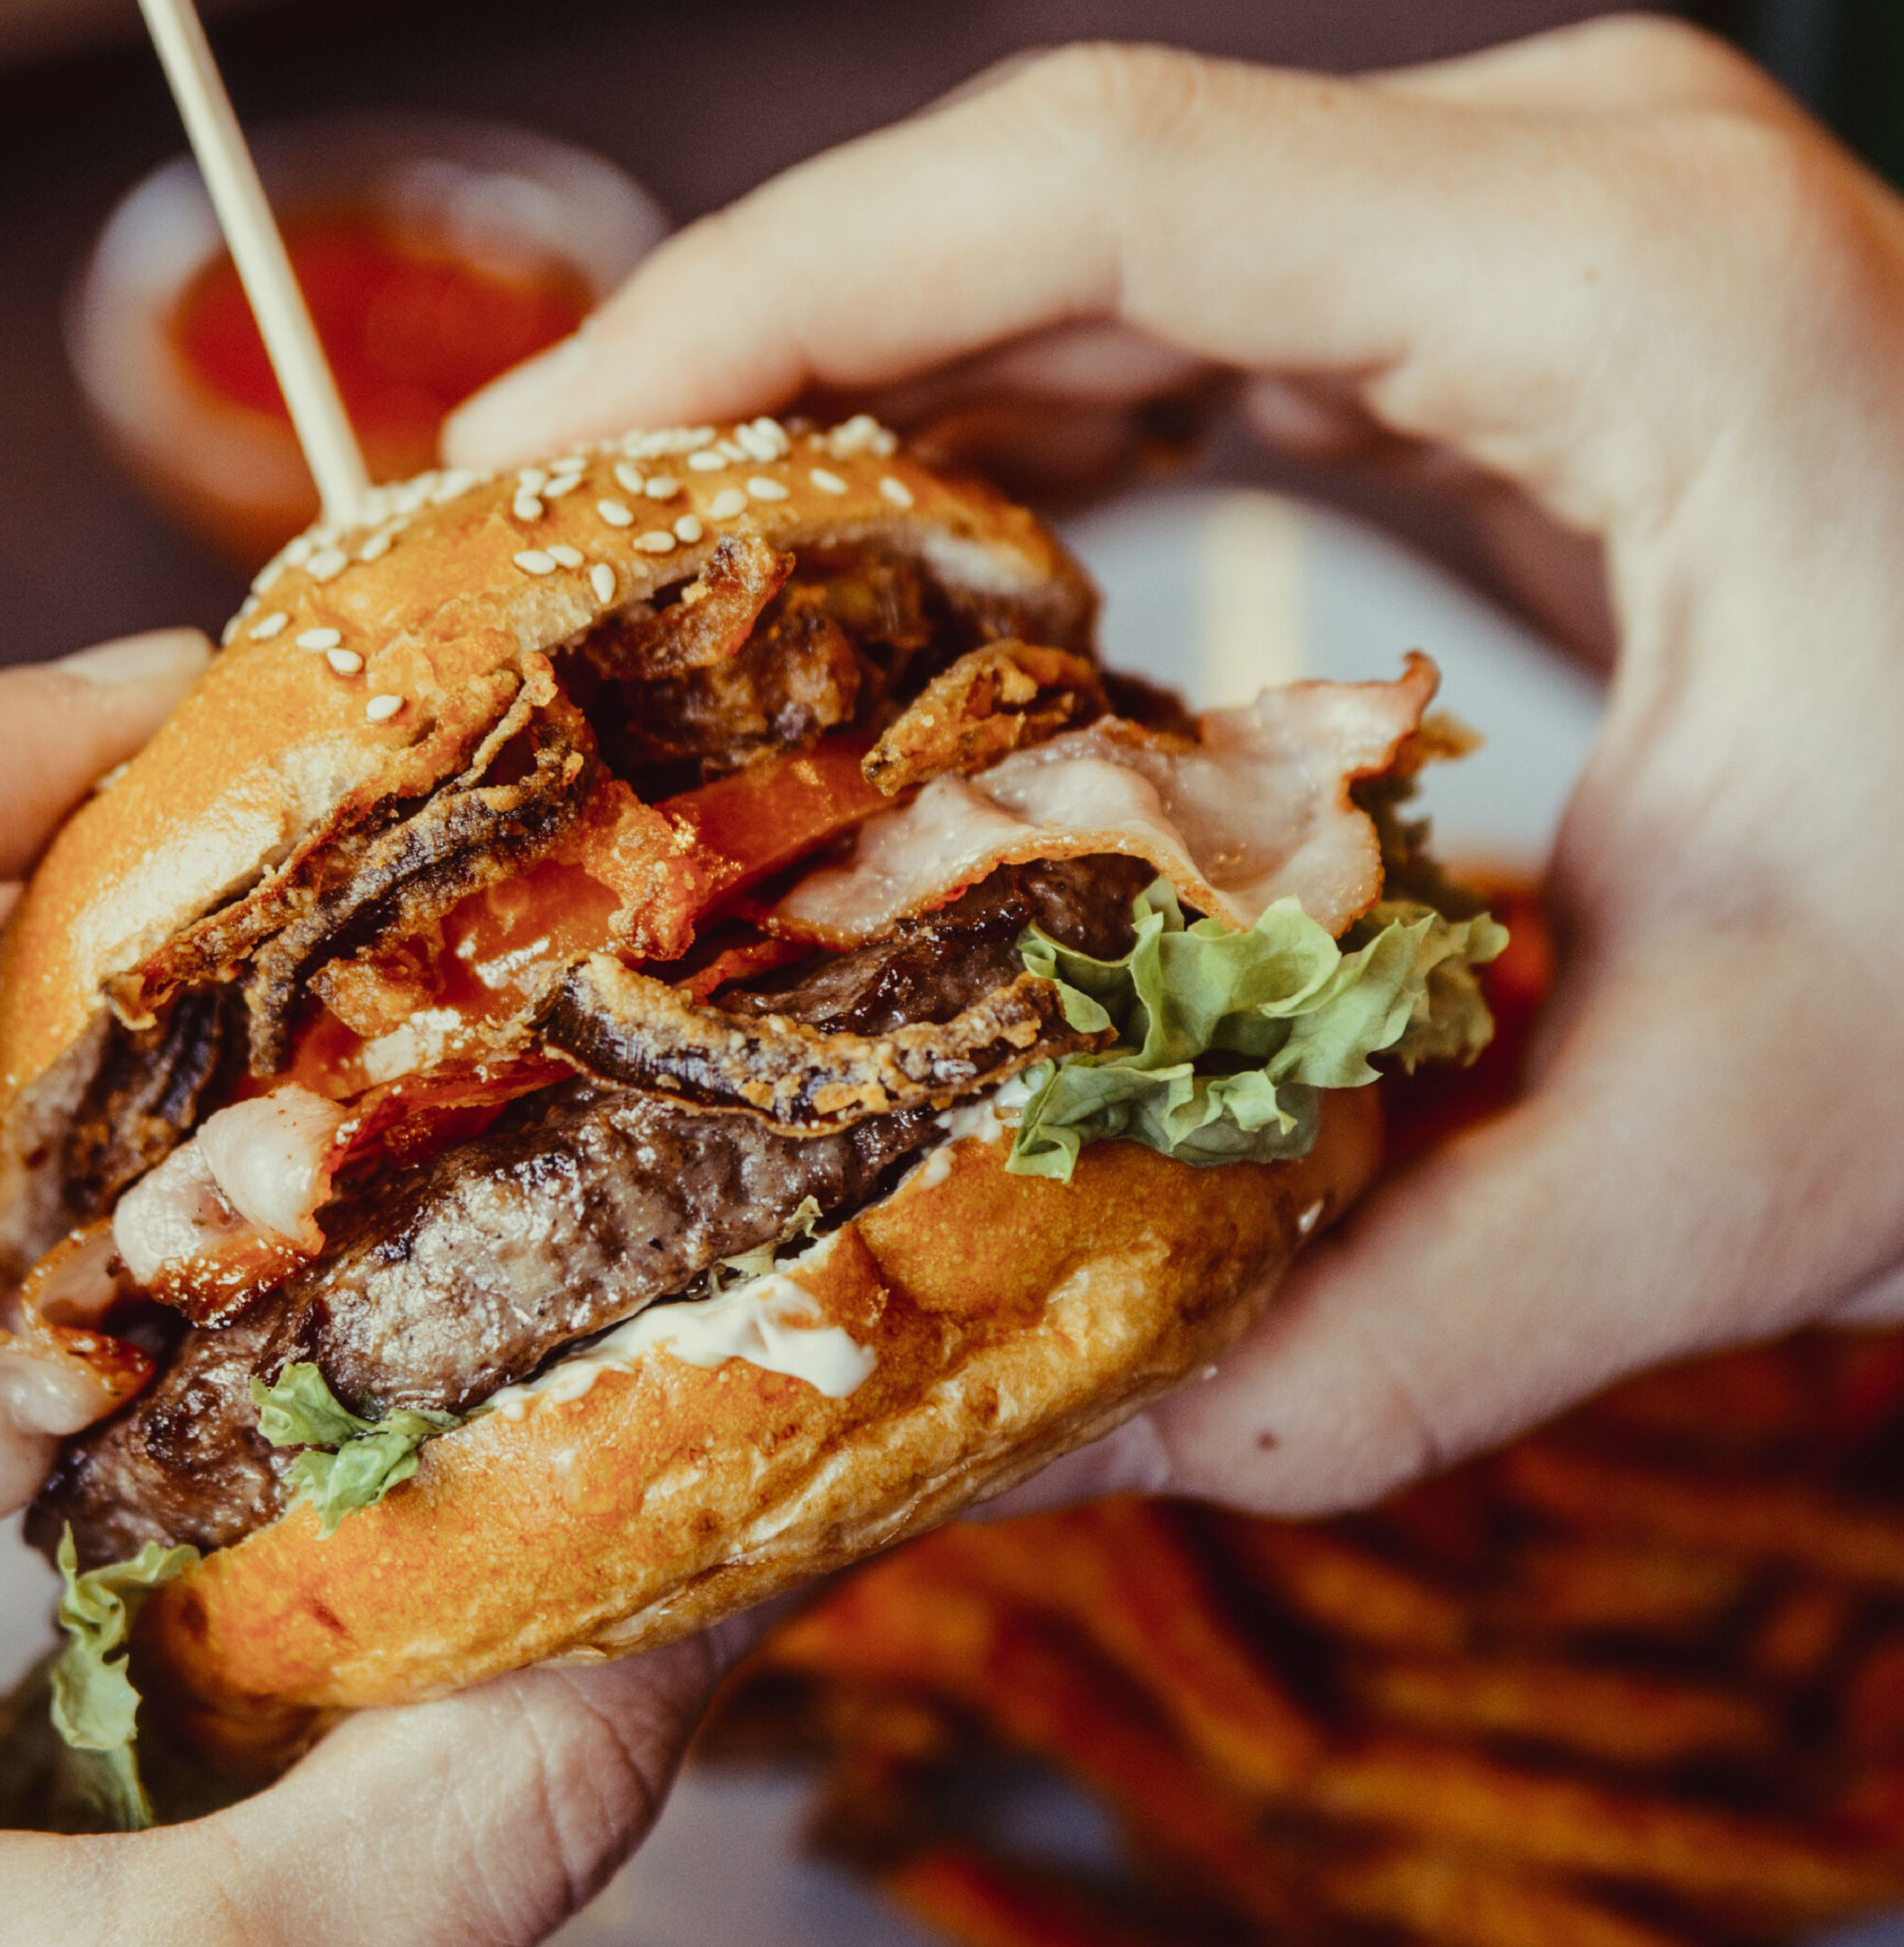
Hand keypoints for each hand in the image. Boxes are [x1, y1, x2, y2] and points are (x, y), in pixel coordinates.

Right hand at [451, 16, 1903, 1513]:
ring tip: (660, 597)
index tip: (543, 454)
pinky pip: (1191, 350)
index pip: (1081, 190)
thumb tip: (1025, 1446)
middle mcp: (1570, 202)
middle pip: (1046, 205)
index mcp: (1618, 299)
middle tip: (537, 560)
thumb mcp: (1719, 1177)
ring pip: (1101, 267)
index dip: (761, 301)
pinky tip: (889, 610)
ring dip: (864, 414)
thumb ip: (1358, 1332)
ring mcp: (1549, 251)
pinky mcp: (1525, 345)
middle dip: (755, 367)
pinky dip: (1009, 458)